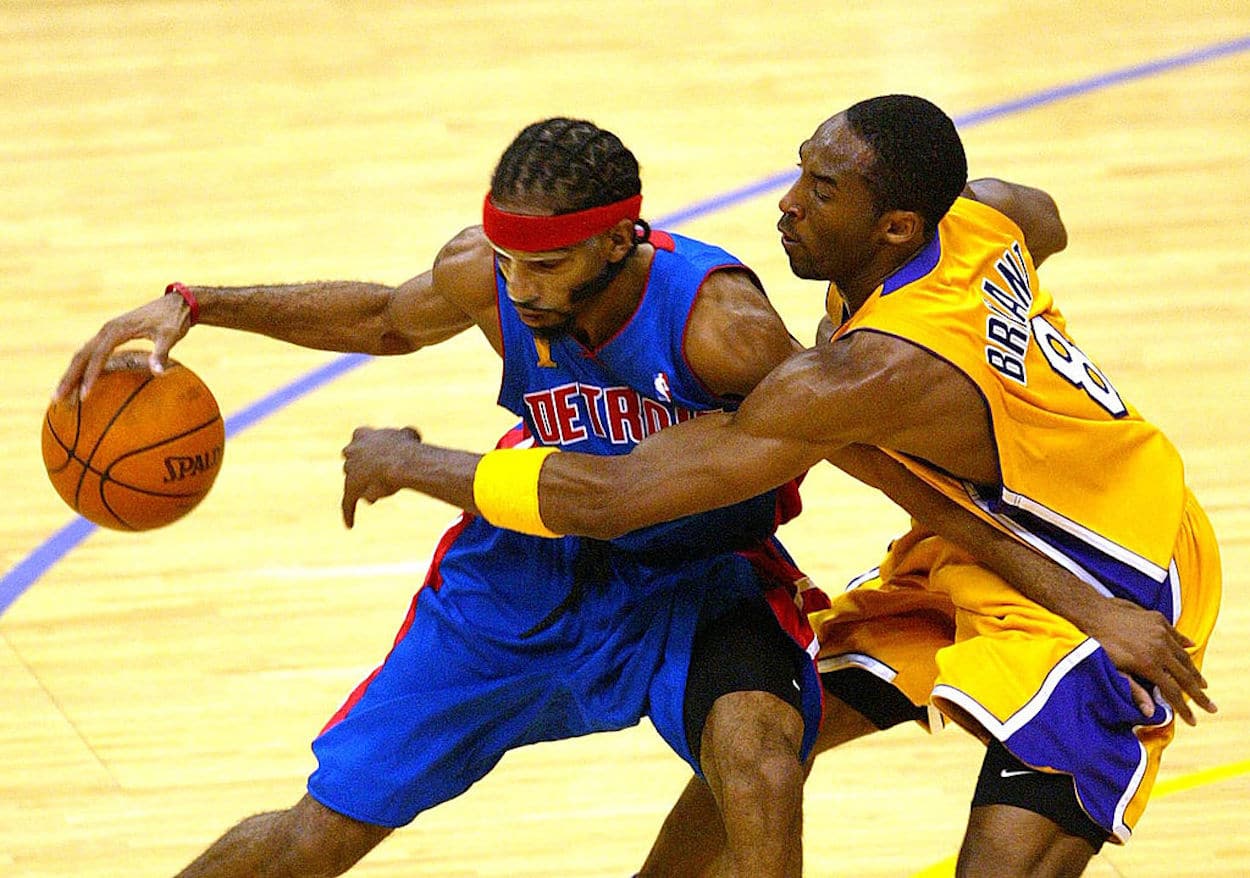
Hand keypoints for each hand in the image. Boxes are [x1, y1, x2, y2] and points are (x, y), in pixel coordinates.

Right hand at [54, 294, 192, 401]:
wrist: (176, 304)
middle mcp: (107, 330)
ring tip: (61, 395)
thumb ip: (162, 353)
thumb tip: (158, 373)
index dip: (90, 376)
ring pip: (82, 355)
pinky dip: (82, 368)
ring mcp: (107, 332)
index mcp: (117, 330)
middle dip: (69, 377)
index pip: (98, 356)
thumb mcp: (170, 335)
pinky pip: (91, 353)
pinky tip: (78, 382)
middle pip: (81, 356)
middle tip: (58, 399)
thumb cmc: (174, 320)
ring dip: (70, 374)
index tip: (84, 396)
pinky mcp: (111, 336)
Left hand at [341, 426, 422, 527]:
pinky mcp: (350, 489)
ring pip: (354, 482)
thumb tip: (411, 436)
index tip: (376, 452)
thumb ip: (405, 435)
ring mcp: (349, 470)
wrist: (401, 462)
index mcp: (362, 434)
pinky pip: (347, 503)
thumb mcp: (409, 434)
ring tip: (382, 490)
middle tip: (378, 474)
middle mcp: (351, 451)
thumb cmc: (408, 447)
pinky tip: (350, 525)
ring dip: (366, 487)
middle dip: (363, 468)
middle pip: (353, 462)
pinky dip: (349, 513)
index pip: (359, 438)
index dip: (368, 447)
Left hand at [1090, 597, 1215, 725]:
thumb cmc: (1099, 644)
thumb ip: (1133, 689)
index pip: (1172, 691)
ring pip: (1183, 655)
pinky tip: (1191, 647)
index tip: (1193, 721)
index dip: (1184, 708)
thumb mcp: (1113, 669)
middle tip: (1211, 708)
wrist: (1094, 612)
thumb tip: (1150, 712)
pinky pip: (1175, 634)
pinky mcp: (1157, 619)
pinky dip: (1183, 643)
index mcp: (1148, 664)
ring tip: (1202, 684)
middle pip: (1185, 676)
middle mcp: (1159, 649)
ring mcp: (1160, 632)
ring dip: (1194, 671)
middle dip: (1199, 695)